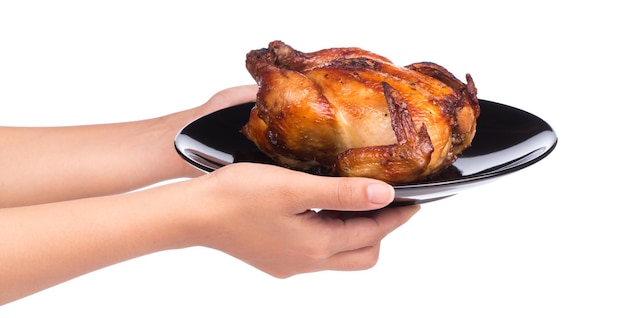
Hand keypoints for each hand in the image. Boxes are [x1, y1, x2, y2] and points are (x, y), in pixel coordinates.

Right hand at [183, 163, 418, 277]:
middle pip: (362, 254)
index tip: (415, 202)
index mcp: (316, 246)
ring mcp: (290, 264)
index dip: (396, 216)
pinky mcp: (276, 259)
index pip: (372, 234)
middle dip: (381, 229)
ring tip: (359, 201)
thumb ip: (342, 193)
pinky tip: (324, 211)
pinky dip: (333, 234)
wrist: (193, 214)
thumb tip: (385, 196)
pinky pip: (318, 252)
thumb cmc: (237, 196)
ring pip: (340, 254)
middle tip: (388, 202)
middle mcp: (306, 262)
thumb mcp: (295, 188)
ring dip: (356, 232)